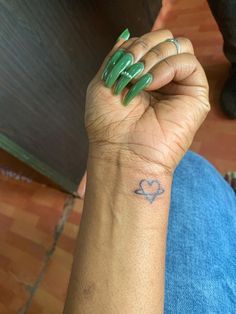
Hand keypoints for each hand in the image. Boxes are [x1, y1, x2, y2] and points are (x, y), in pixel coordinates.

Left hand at [85, 29, 209, 173]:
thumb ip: (117, 57)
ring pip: (178, 45)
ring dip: (153, 57)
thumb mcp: (104, 82)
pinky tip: (152, 85)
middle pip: (164, 39)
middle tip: (130, 73)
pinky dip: (167, 67)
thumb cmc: (108, 124)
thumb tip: (127, 35)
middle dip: (144, 48)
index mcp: (143, 76)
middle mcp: (163, 79)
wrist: (121, 152)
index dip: (134, 45)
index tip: (120, 66)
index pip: (148, 42)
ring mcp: (179, 87)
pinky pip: (188, 62)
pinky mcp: (195, 95)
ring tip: (139, 82)